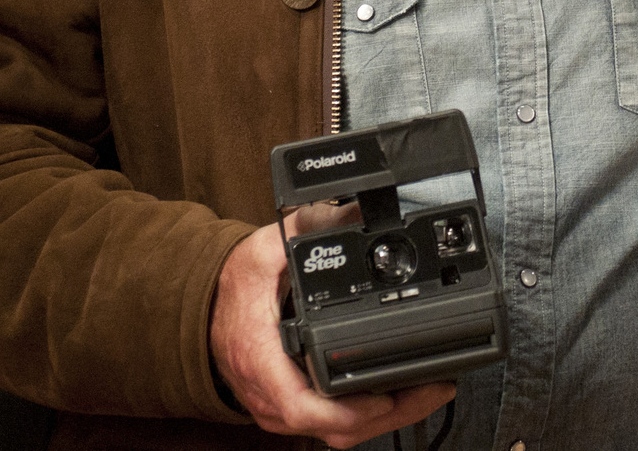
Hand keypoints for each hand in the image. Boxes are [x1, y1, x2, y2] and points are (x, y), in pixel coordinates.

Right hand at [209, 204, 455, 447]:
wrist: (202, 313)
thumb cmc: (232, 288)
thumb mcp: (261, 250)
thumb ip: (305, 228)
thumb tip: (354, 209)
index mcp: (261, 358)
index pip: (301, 406)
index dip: (347, 412)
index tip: (384, 397)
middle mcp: (271, 395)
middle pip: (335, 428)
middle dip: (391, 414)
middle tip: (434, 388)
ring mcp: (282, 408)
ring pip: (338, 434)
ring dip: (388, 418)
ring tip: (431, 390)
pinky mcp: (293, 410)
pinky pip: (334, 427)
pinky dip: (370, 417)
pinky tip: (401, 397)